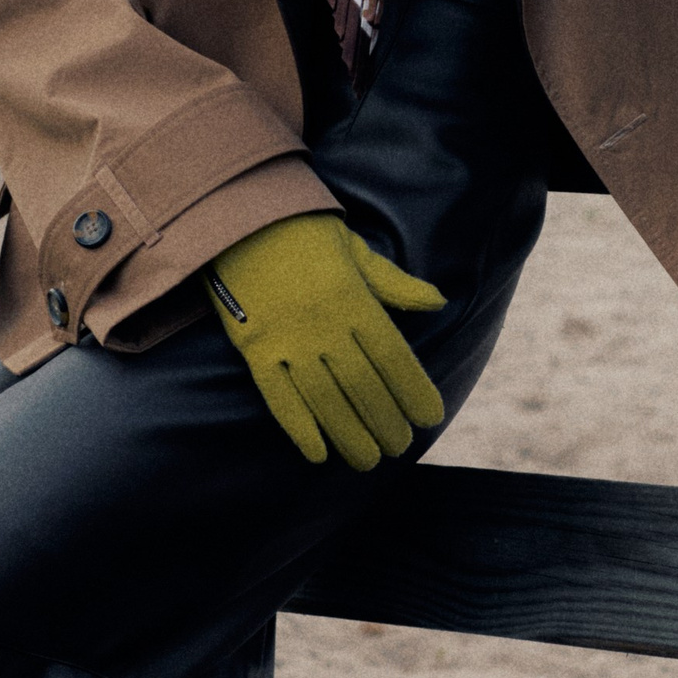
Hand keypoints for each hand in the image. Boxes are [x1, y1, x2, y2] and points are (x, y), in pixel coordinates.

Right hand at [205, 212, 449, 471]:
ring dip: (349, 434)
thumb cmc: (305, 233)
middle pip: (363, 385)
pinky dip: (299, 427)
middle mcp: (324, 324)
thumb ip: (395, 284)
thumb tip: (438, 302)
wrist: (239, 217)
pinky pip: (278, 396)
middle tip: (400, 447)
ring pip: (325, 399)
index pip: (393, 356)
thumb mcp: (356, 251)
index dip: (414, 390)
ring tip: (367, 460)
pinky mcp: (253, 348)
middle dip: (385, 421)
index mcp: (353, 299)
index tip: (429, 417)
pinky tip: (317, 453)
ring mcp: (287, 339)